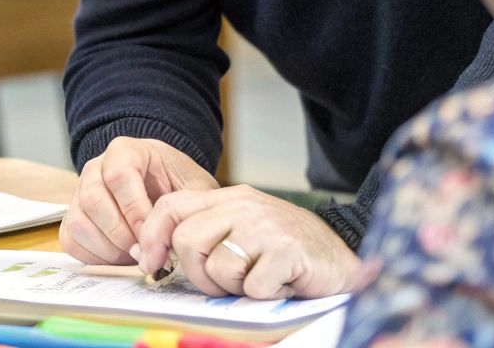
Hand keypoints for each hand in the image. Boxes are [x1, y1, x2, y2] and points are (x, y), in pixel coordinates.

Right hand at [59, 137, 218, 264]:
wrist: (161, 183)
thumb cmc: (177, 183)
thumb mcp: (194, 187)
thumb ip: (187, 208)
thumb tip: (173, 242)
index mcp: (125, 151)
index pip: (118, 176)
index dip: (135, 210)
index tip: (153, 234)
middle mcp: (96, 167)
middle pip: (93, 200)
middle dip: (121, 234)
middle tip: (145, 253)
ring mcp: (80, 191)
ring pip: (78, 222)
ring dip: (108, 248)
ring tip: (135, 255)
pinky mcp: (73, 215)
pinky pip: (71, 239)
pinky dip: (94, 256)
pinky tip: (119, 257)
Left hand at [134, 185, 360, 299]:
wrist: (343, 263)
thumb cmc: (287, 253)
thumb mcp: (243, 231)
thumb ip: (206, 235)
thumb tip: (153, 256)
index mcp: (229, 198)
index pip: (171, 206)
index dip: (152, 237)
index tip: (150, 264)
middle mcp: (244, 205)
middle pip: (187, 241)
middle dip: (198, 274)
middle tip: (227, 284)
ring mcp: (266, 226)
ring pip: (217, 267)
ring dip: (235, 288)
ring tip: (260, 281)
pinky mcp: (287, 250)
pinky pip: (252, 286)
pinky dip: (264, 295)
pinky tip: (281, 285)